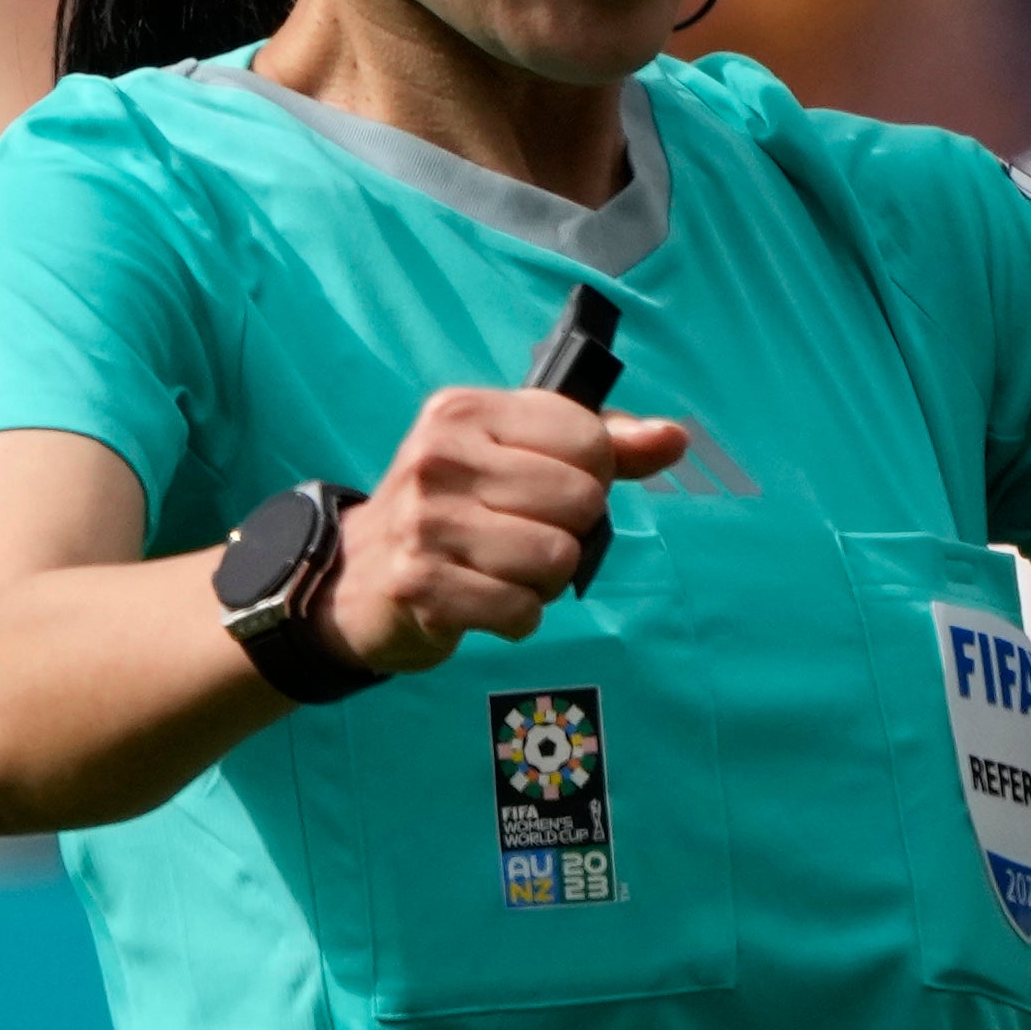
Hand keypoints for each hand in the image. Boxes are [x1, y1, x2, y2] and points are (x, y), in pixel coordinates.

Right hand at [322, 387, 690, 676]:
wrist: (356, 576)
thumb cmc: (454, 507)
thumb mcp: (517, 455)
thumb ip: (602, 443)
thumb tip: (674, 439)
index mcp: (467, 411)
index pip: (590, 439)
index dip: (591, 475)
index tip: (549, 487)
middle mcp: (441, 457)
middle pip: (581, 501)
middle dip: (569, 532)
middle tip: (521, 536)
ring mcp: (426, 522)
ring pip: (558, 559)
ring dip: (544, 581)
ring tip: (502, 570)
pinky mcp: (421, 586)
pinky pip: (522, 612)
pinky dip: (517, 617)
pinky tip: (483, 601)